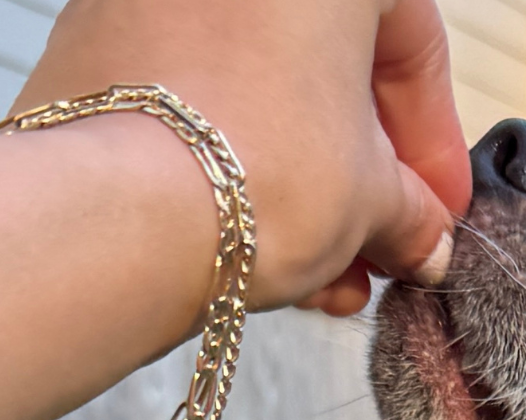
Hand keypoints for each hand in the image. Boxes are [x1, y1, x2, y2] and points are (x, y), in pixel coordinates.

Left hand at [13, 0, 471, 315]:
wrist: (113, 211)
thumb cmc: (255, 171)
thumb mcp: (371, 201)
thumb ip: (409, 211)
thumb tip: (420, 234)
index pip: (409, 37)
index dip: (433, 138)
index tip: (435, 209)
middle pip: (323, 66)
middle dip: (360, 172)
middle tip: (378, 247)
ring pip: (255, 88)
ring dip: (299, 182)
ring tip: (320, 276)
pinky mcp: (91, 42)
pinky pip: (189, 100)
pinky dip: (226, 164)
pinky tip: (249, 247)